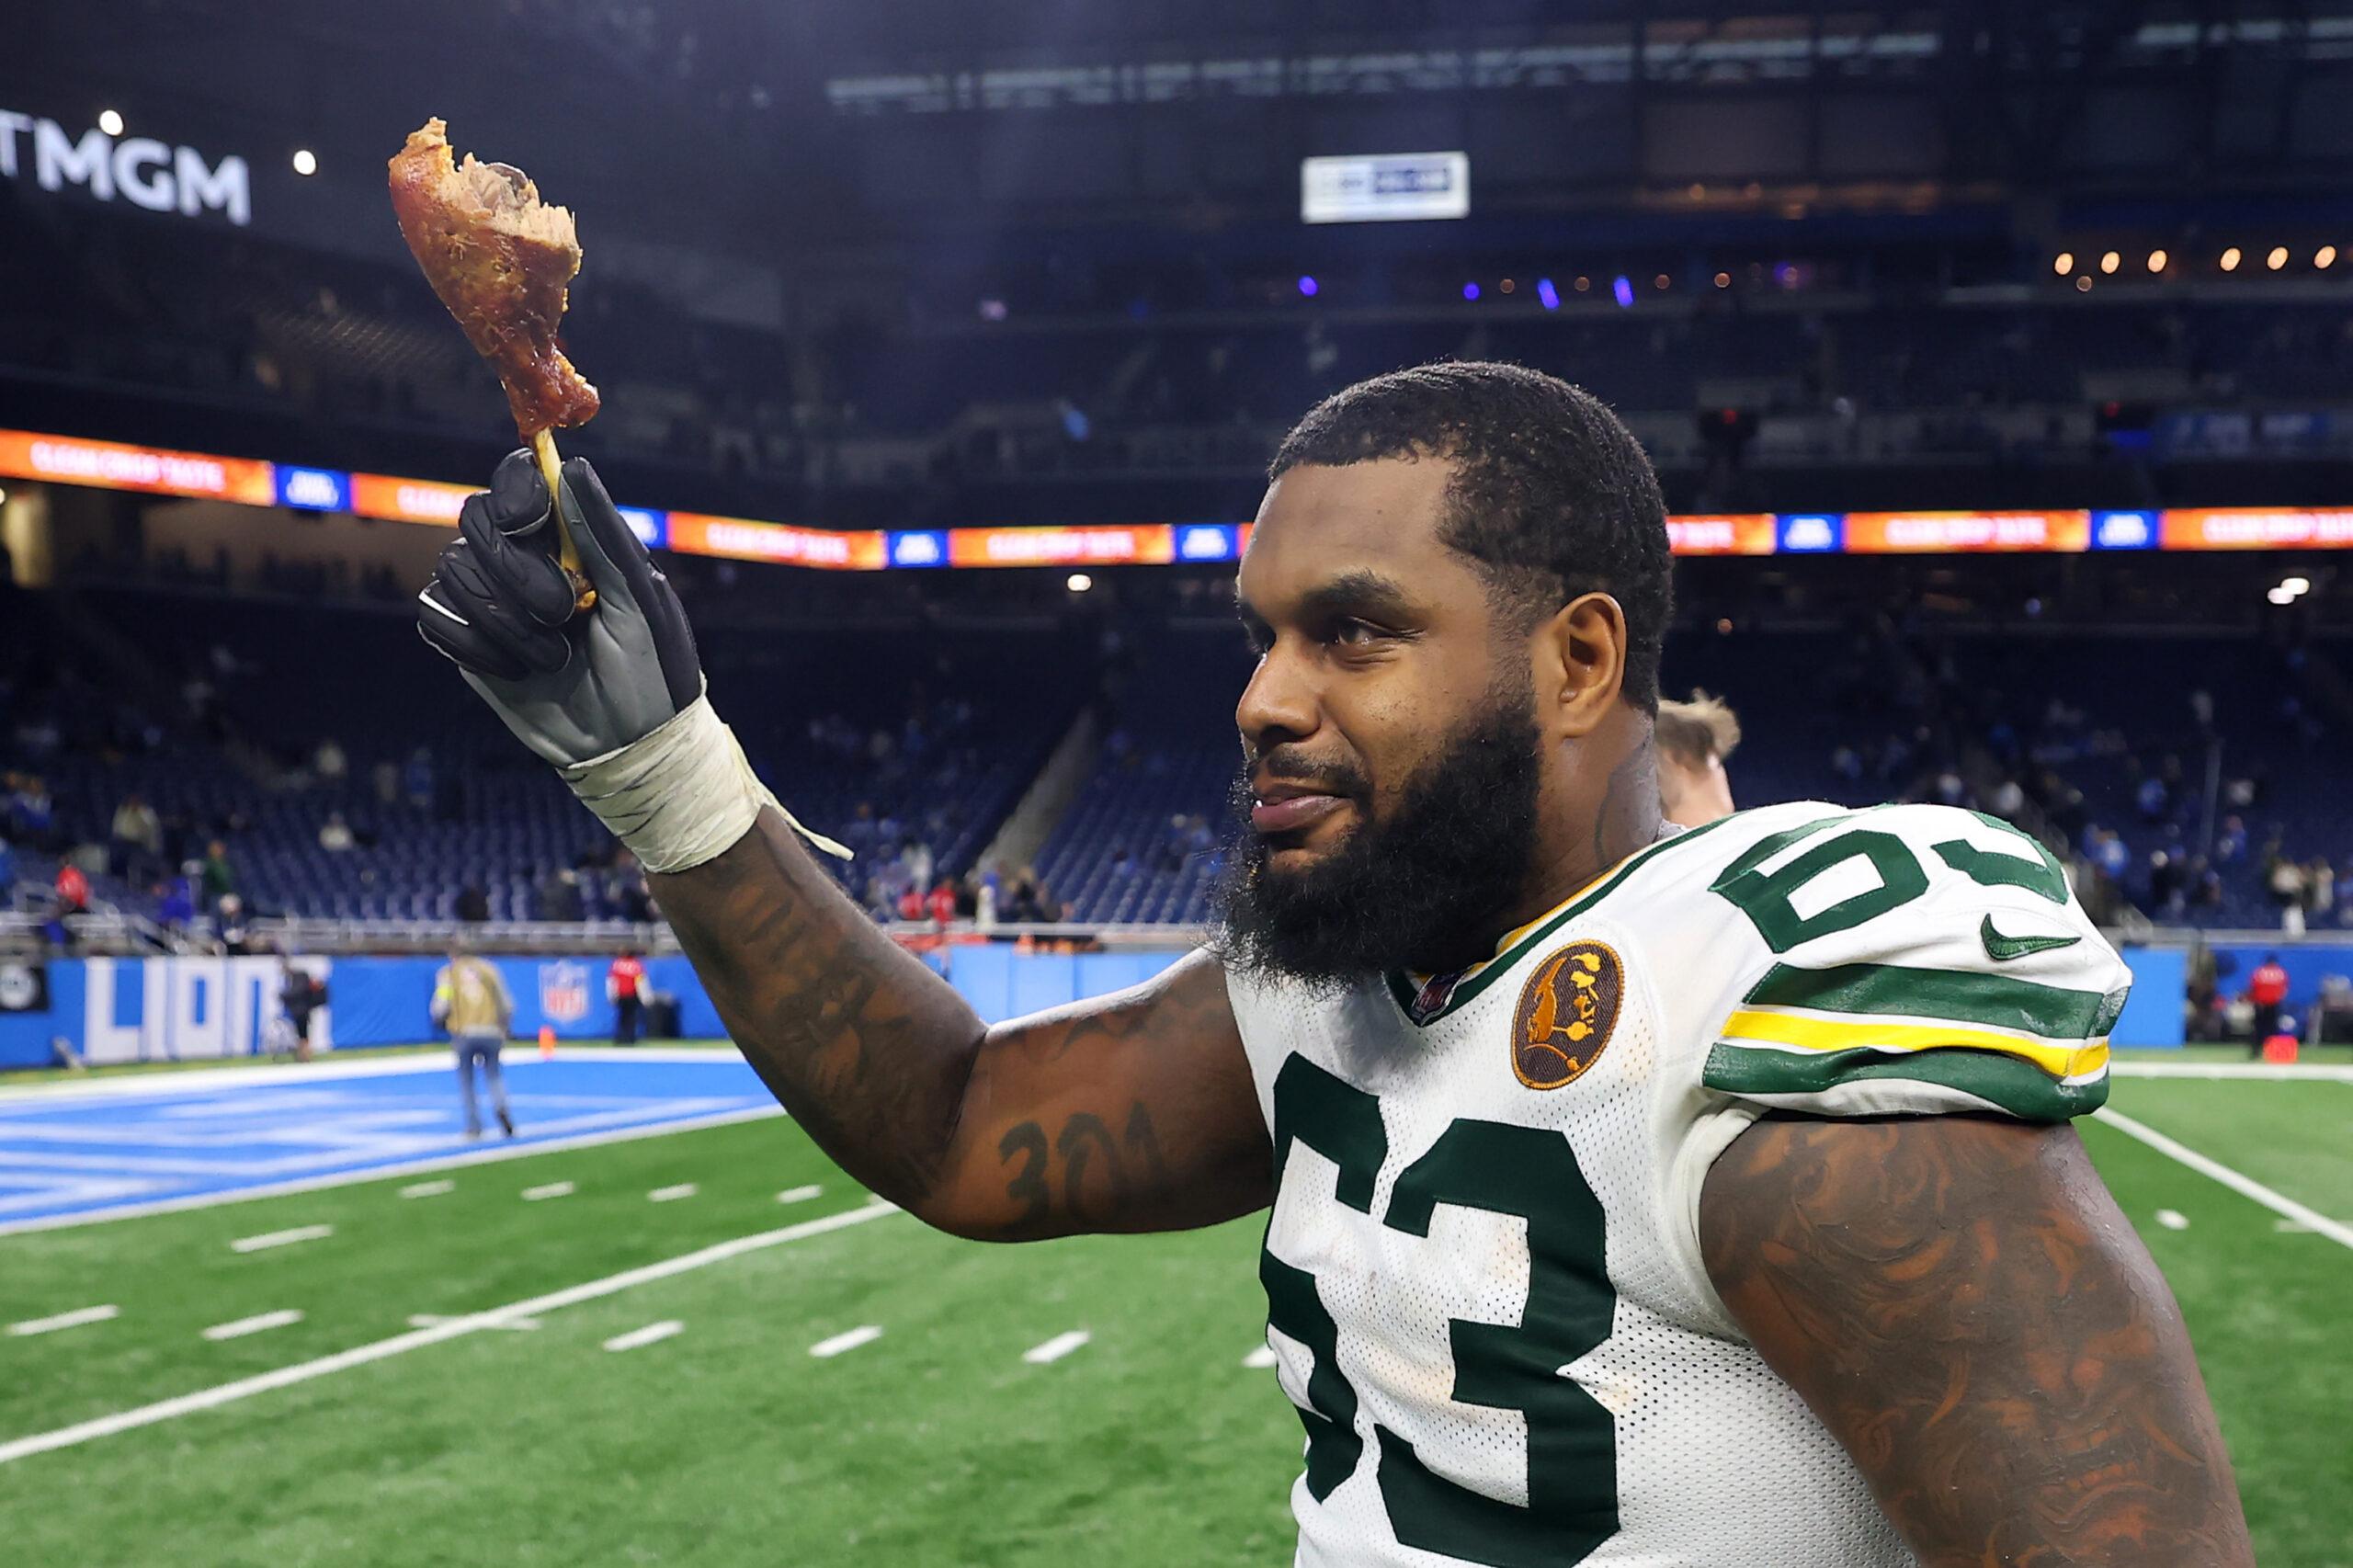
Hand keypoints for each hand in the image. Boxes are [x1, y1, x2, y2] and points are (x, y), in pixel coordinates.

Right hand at [417, 451, 700, 765]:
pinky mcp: (467, 643)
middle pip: (475, 520)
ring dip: (506, 619)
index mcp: (569, 540)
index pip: (518, 483)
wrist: (628, 746)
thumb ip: (603, 535)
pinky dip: (477, 645)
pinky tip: (518, 671)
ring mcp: (492, 600)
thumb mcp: (640, 600)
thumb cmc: (652, 668)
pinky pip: (436, 617)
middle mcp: (524, 561)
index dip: (512, 492)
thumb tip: (572, 468)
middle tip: (565, 612)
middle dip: (516, 571)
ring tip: (555, 656)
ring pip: (452, 569)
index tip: (526, 522)